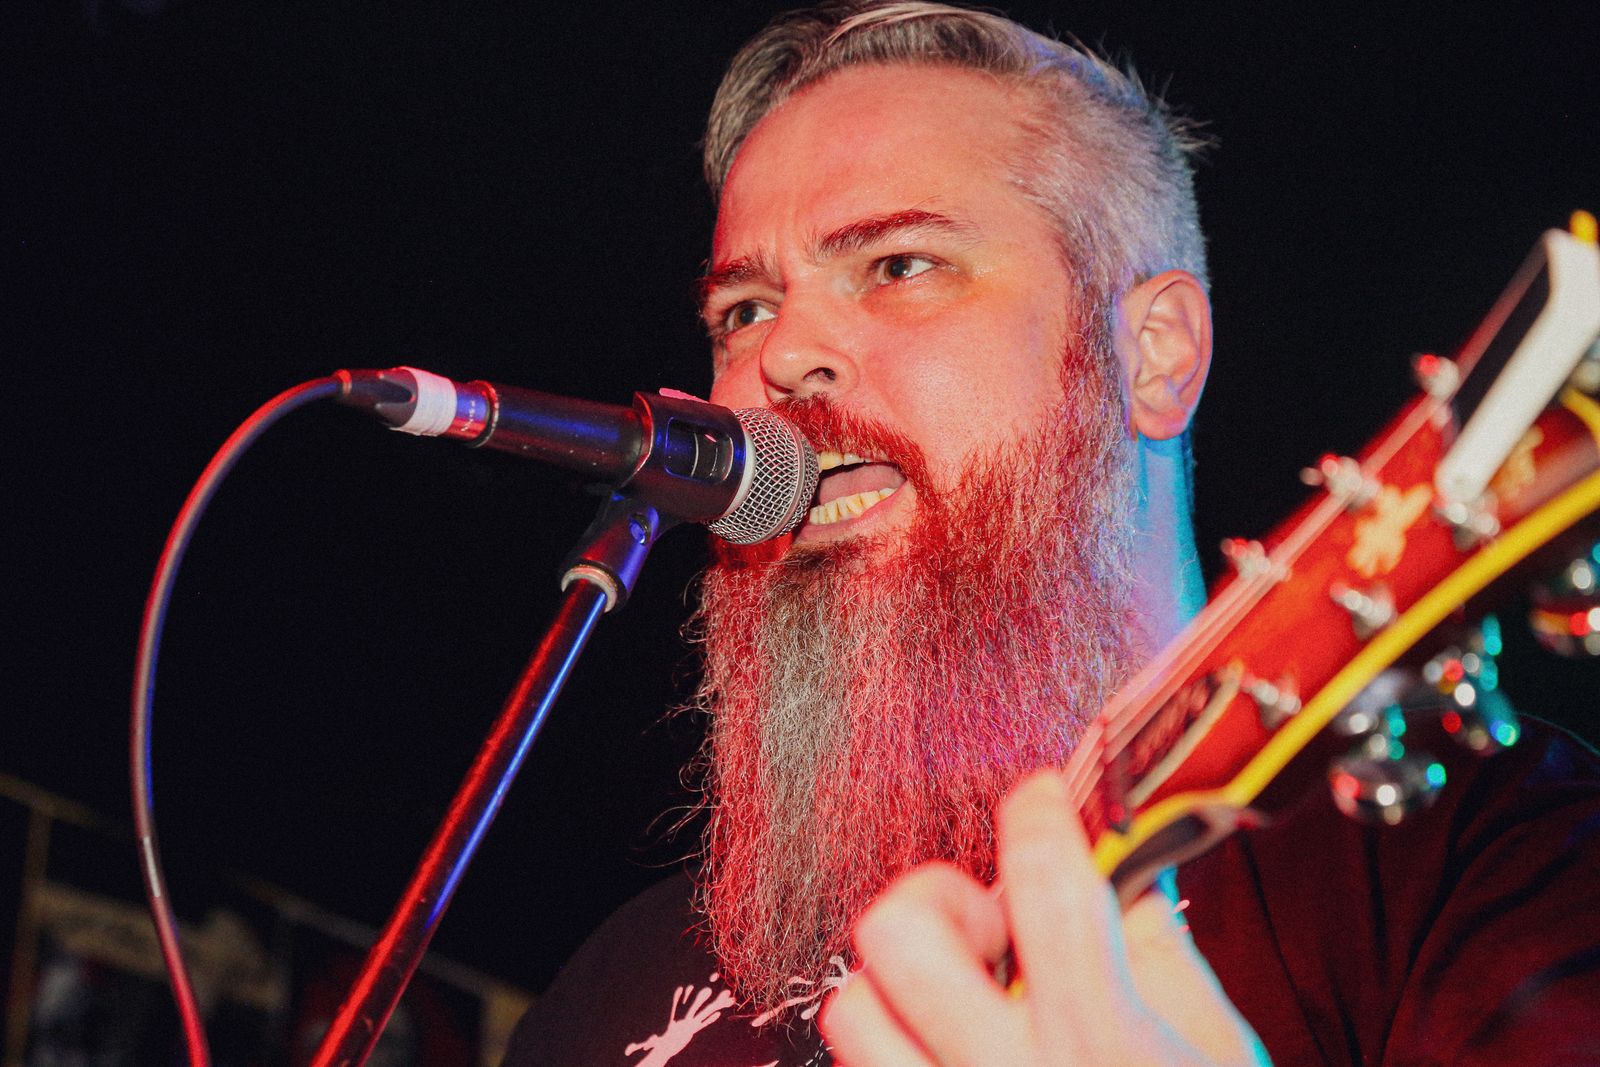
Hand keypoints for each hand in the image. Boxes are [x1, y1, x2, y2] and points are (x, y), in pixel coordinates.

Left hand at [819, 770, 1267, 1065]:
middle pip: (897, 933)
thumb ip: (1159, 952)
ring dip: (901, 990)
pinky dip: (900, 1059)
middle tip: (993, 931)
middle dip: (940, 902)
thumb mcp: (1217, 1054)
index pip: (1048, 881)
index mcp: (1106, 1044)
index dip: (1041, 812)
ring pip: (850, 1011)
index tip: (1044, 802)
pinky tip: (958, 1065)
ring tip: (965, 1010)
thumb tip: (1119, 862)